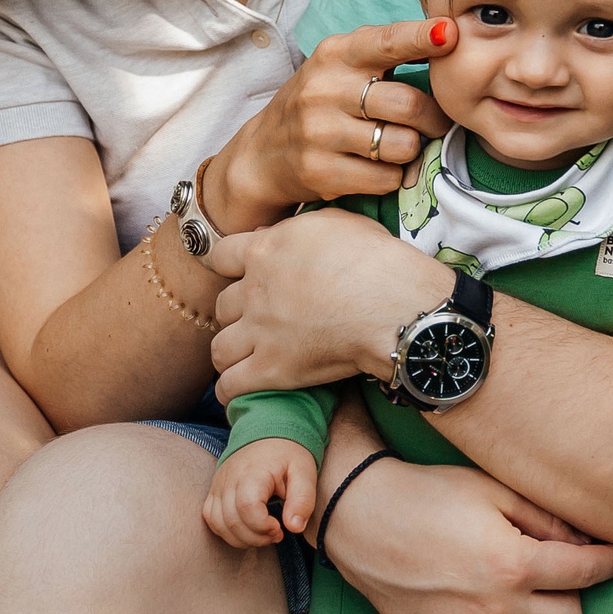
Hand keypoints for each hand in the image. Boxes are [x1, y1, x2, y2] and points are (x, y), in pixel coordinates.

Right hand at [203, 19, 456, 229]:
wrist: (262, 154)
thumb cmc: (320, 103)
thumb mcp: (341, 65)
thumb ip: (387, 50)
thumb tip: (448, 36)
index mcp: (335, 54)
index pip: (386, 42)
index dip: (421, 38)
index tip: (449, 33)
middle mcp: (324, 89)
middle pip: (408, 104)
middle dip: (434, 118)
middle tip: (436, 122)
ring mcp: (319, 133)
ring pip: (402, 145)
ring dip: (411, 149)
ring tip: (398, 145)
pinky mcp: (320, 172)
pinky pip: (386, 178)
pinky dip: (392, 176)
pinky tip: (376, 167)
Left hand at [204, 210, 453, 402]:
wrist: (392, 305)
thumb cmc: (374, 259)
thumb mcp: (334, 223)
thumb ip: (297, 228)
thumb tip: (273, 233)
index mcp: (265, 251)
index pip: (221, 256)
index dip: (228, 267)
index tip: (240, 275)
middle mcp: (254, 292)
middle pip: (222, 305)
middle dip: (235, 313)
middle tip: (254, 321)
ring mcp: (260, 332)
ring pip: (220, 348)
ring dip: (228, 353)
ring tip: (242, 359)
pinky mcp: (272, 369)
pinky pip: (231, 385)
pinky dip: (230, 390)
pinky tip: (238, 390)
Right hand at [204, 437, 317, 547]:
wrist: (268, 433)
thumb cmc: (287, 455)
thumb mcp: (305, 472)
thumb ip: (303, 499)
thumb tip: (294, 527)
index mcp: (253, 471)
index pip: (247, 506)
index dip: (262, 526)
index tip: (279, 528)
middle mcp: (230, 478)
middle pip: (232, 520)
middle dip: (256, 537)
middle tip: (276, 533)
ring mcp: (218, 485)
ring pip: (219, 524)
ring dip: (242, 538)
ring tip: (263, 534)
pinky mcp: (214, 491)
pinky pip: (211, 519)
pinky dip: (227, 532)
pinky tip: (247, 530)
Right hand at [320, 457, 612, 613]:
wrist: (358, 515)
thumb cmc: (428, 493)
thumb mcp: (492, 490)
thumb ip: (545, 517)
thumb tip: (589, 539)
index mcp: (514, 564)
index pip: (588, 573)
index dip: (610, 561)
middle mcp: (495, 610)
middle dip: (572, 595)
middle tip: (557, 573)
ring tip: (527, 607)